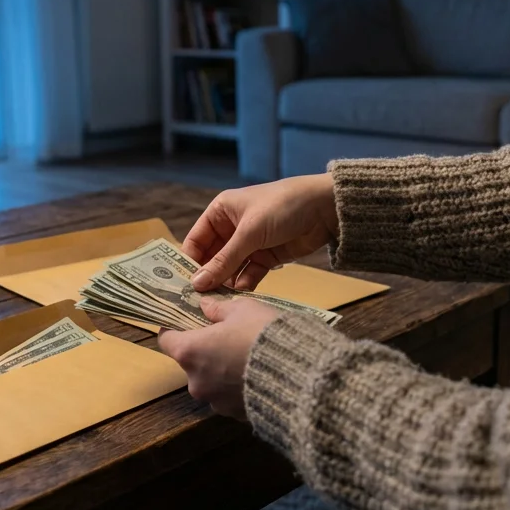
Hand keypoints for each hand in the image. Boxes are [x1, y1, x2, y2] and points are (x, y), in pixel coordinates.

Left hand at [157, 296, 279, 419]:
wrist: (298, 375)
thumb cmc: (263, 335)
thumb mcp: (243, 309)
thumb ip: (219, 309)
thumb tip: (206, 306)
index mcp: (190, 352)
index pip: (166, 340)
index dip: (174, 328)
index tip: (187, 320)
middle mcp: (196, 382)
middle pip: (191, 362)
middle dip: (206, 350)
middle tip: (228, 336)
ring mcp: (215, 402)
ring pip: (212, 381)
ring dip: (223, 370)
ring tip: (249, 358)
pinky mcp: (235, 415)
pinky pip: (231, 396)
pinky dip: (238, 386)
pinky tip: (259, 375)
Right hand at [183, 174, 337, 291]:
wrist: (325, 209)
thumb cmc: (282, 208)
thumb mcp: (250, 233)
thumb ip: (224, 260)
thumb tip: (196, 284)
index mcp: (221, 212)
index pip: (196, 241)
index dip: (190, 262)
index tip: (183, 286)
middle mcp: (231, 228)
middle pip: (211, 258)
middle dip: (208, 277)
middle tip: (199, 301)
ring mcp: (249, 244)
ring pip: (230, 269)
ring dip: (226, 284)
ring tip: (219, 302)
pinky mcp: (266, 257)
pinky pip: (248, 274)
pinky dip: (245, 284)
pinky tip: (241, 294)